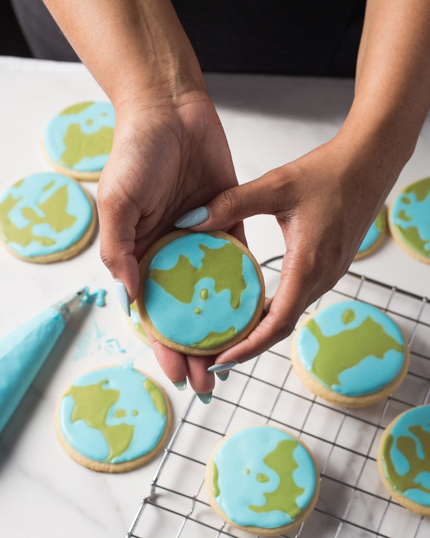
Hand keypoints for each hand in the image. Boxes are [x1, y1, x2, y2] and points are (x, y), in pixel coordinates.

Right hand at [97, 90, 243, 395]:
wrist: (171, 110)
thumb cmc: (135, 153)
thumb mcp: (115, 202)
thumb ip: (118, 250)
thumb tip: (130, 299)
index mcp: (140, 252)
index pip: (151, 311)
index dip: (162, 344)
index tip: (176, 374)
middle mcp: (171, 252)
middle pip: (184, 311)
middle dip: (193, 347)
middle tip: (208, 382)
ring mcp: (201, 239)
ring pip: (213, 294)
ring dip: (221, 327)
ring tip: (233, 359)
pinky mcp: (228, 221)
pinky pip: (238, 259)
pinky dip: (244, 287)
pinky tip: (254, 313)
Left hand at [184, 132, 402, 382]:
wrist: (369, 163)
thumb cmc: (330, 173)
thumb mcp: (276, 185)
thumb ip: (232, 202)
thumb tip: (191, 220)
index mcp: (308, 263)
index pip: (279, 322)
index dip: (249, 346)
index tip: (222, 359)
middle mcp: (322, 276)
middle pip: (282, 327)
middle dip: (249, 344)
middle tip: (215, 351)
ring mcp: (329, 274)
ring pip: (291, 313)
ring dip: (261, 328)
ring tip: (228, 331)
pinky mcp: (329, 266)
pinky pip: (298, 298)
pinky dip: (274, 310)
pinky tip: (253, 304)